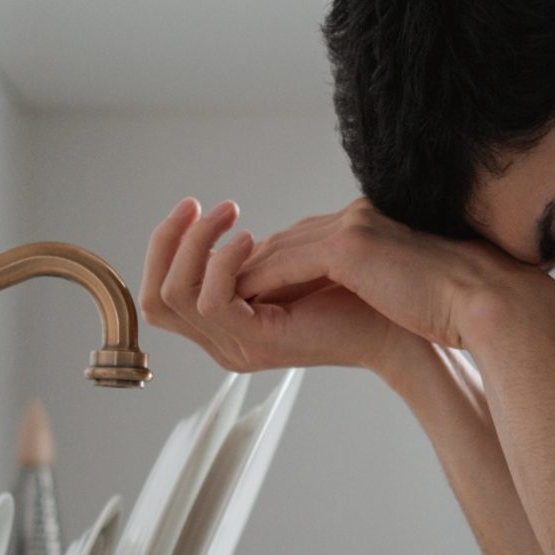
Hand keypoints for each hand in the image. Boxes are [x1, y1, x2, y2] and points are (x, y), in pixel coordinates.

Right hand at [140, 197, 419, 375]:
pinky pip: (212, 302)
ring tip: (228, 215)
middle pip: (156, 297)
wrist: (399, 318)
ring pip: (176, 295)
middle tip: (200, 207)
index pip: (162, 291)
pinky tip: (246, 238)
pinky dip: (222, 263)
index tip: (195, 208)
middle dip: (169, 243)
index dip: (168, 245)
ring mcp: (238, 346)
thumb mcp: (288, 266)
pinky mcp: (256, 341)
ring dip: (197, 244)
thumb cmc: (356, 291)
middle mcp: (224, 343)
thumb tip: (220, 231)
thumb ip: (253, 258)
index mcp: (228, 328)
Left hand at [232, 199, 554, 353]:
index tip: (250, 294)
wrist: (487, 301)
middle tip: (221, 297)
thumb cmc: (455, 305)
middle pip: (283, 241)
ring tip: (222, 306)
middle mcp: (356, 217)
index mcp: (371, 225)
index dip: (273, 269)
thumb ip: (370, 281)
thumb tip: (358, 298)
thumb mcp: (401, 290)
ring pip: (276, 250)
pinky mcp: (349, 245)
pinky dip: (258, 285)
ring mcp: (351, 226)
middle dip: (248, 269)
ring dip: (244, 279)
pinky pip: (285, 264)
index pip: (306, 243)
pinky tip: (241, 307)